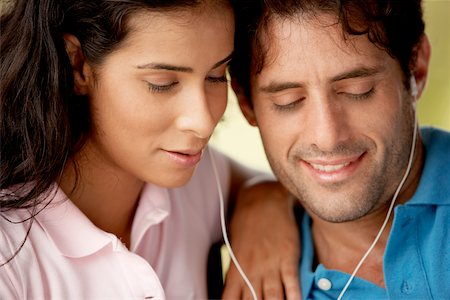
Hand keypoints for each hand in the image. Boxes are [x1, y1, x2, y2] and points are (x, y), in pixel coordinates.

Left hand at [222, 181, 301, 299]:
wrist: (262, 201)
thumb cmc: (246, 224)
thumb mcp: (235, 249)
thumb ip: (237, 273)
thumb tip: (236, 292)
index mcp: (236, 271)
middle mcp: (252, 271)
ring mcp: (271, 265)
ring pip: (273, 298)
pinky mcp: (288, 258)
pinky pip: (292, 282)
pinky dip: (294, 297)